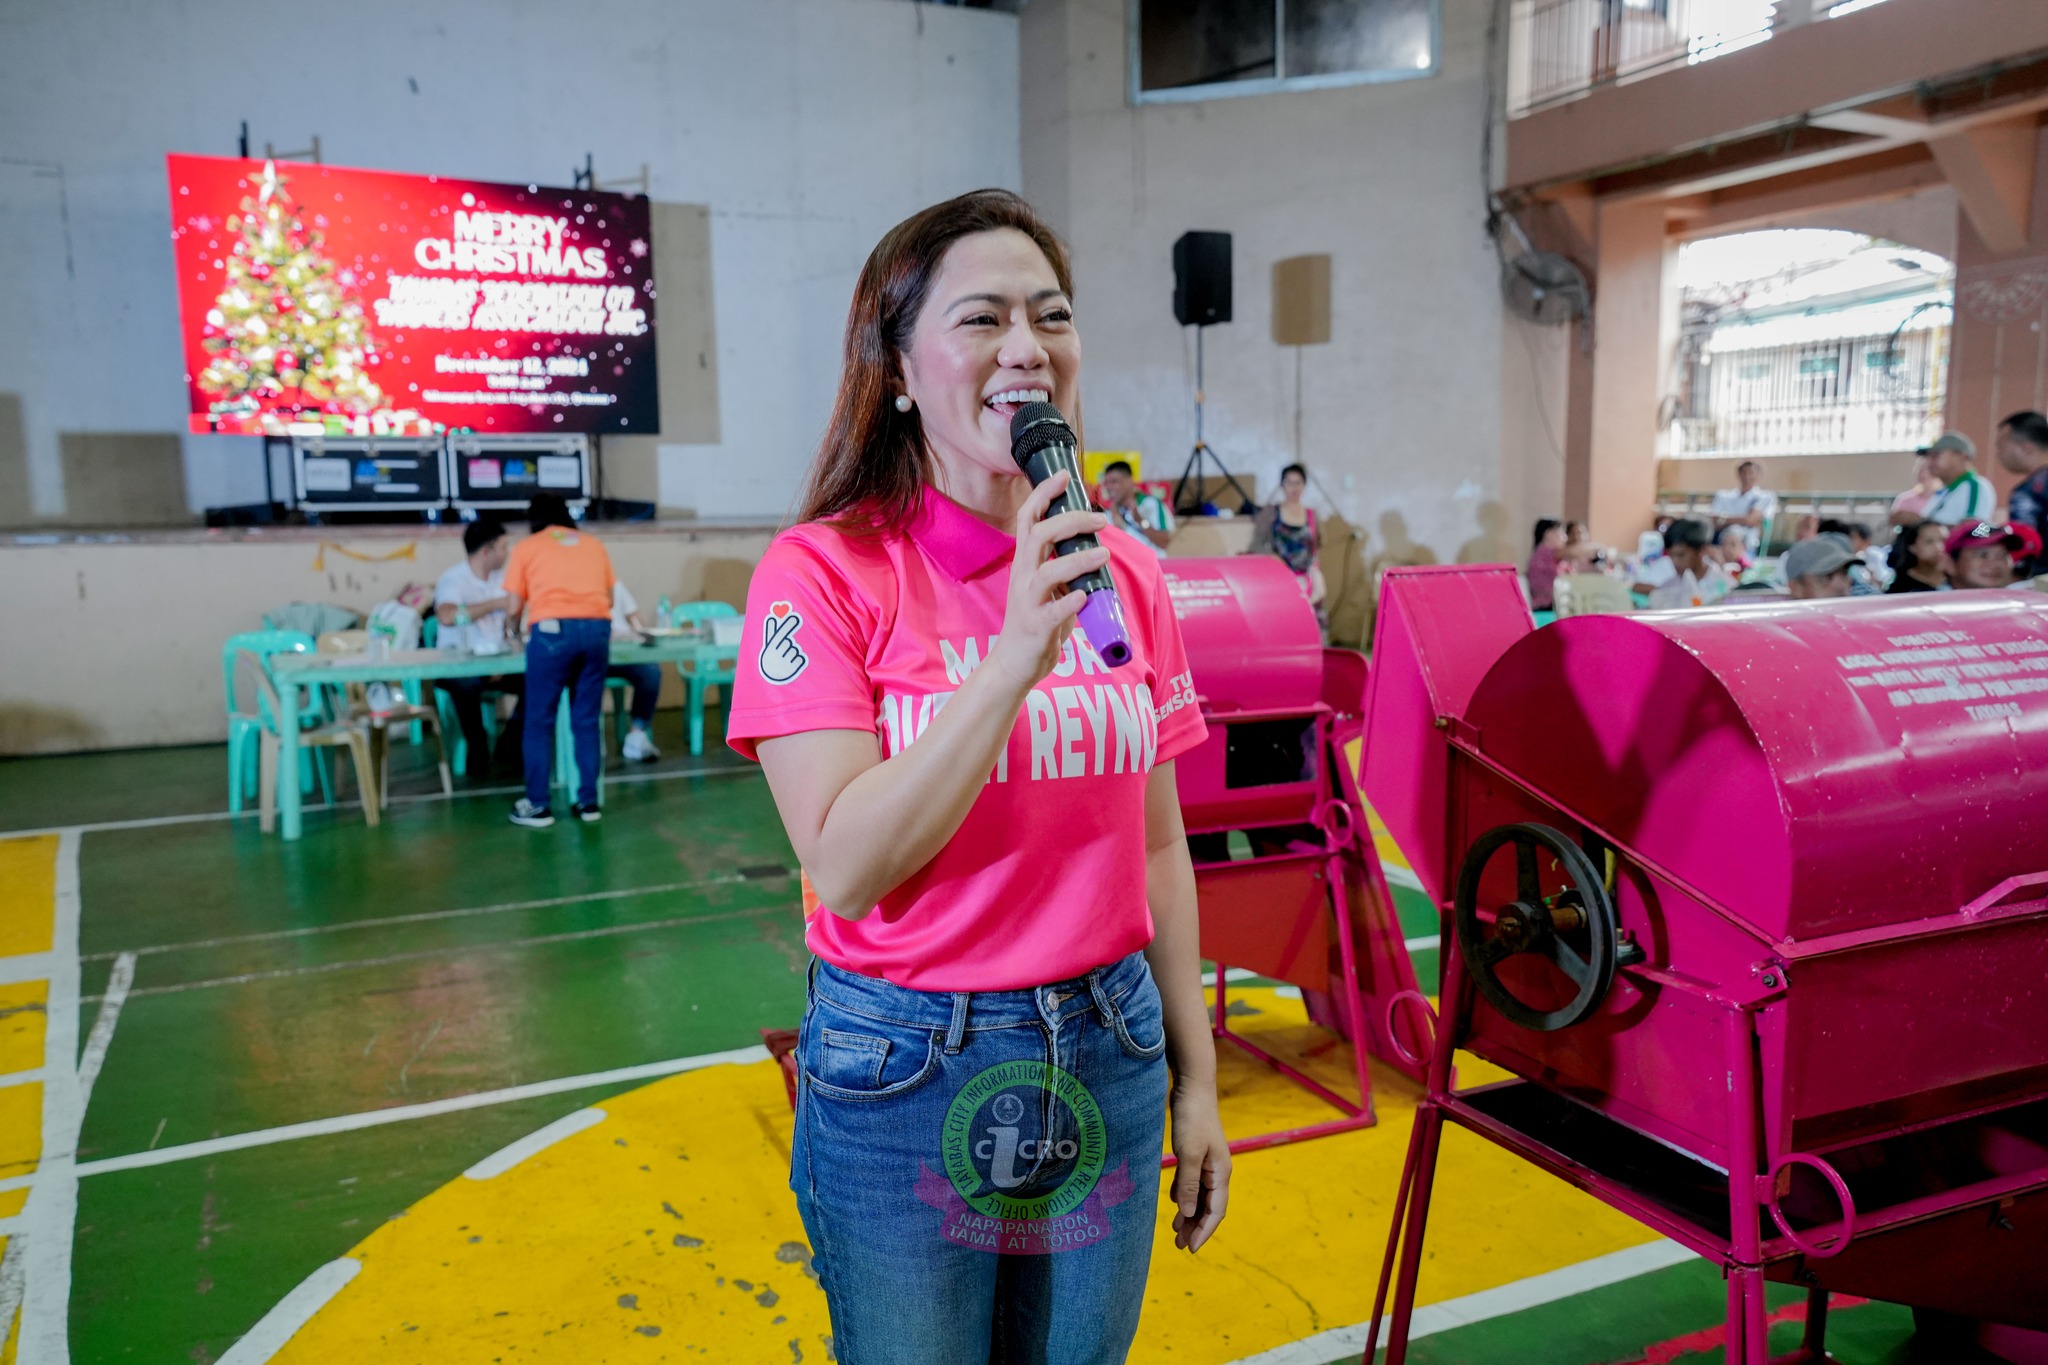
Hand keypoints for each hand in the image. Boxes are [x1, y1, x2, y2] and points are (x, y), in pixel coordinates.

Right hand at [759, 609, 807, 684]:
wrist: (771, 678)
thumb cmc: (771, 657)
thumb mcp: (769, 645)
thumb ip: (772, 630)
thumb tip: (771, 616)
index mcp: (769, 649)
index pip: (780, 635)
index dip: (788, 625)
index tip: (795, 617)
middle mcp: (775, 658)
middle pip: (789, 642)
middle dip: (788, 645)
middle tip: (783, 651)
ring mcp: (784, 665)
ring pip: (796, 650)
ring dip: (793, 652)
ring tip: (786, 659)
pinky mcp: (793, 672)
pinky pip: (801, 658)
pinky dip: (799, 659)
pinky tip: (792, 664)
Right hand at [989, 470, 1109, 689]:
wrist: (1015, 663)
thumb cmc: (1037, 621)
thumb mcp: (1049, 586)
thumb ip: (1066, 566)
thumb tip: (1095, 546)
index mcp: (1026, 563)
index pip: (1029, 519)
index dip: (1044, 495)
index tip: (1064, 476)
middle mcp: (1023, 576)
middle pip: (1038, 536)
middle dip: (1070, 521)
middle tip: (1100, 519)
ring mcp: (1028, 602)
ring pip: (1047, 572)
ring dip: (1077, 560)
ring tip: (1103, 554)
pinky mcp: (1036, 627)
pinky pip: (1052, 611)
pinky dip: (1069, 601)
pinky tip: (1084, 595)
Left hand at [1167, 1080, 1229, 1251]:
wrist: (1193, 1087)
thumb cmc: (1192, 1118)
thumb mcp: (1188, 1153)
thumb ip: (1189, 1184)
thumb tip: (1190, 1213)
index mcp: (1220, 1173)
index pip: (1215, 1211)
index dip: (1204, 1231)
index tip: (1191, 1249)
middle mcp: (1217, 1171)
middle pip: (1209, 1207)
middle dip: (1196, 1227)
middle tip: (1179, 1246)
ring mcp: (1207, 1162)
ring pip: (1200, 1196)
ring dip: (1189, 1214)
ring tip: (1175, 1231)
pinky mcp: (1196, 1153)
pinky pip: (1192, 1182)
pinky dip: (1185, 1195)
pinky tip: (1175, 1203)